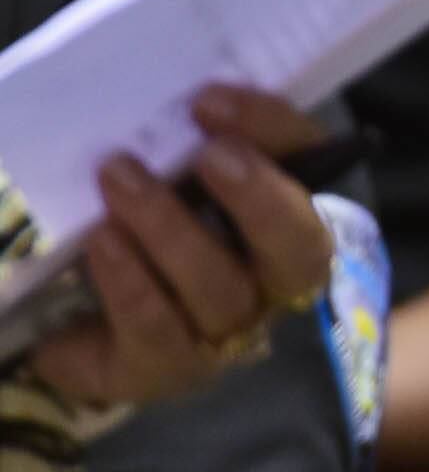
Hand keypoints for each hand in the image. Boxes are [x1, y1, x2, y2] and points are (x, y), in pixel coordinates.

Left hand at [26, 87, 336, 409]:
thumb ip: (185, 141)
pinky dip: (132, 283)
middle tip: (210, 155)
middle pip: (298, 250)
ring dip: (172, 230)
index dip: (273, 131)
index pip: (309, 164)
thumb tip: (186, 102)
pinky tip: (102, 243)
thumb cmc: (138, 227)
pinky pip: (159, 332)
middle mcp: (270, 282)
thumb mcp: (166, 174)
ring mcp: (223, 333)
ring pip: (220, 289)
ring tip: (119, 180)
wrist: (76, 317)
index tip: (210, 102)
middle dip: (260, 200)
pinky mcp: (164, 369)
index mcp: (284, 213)